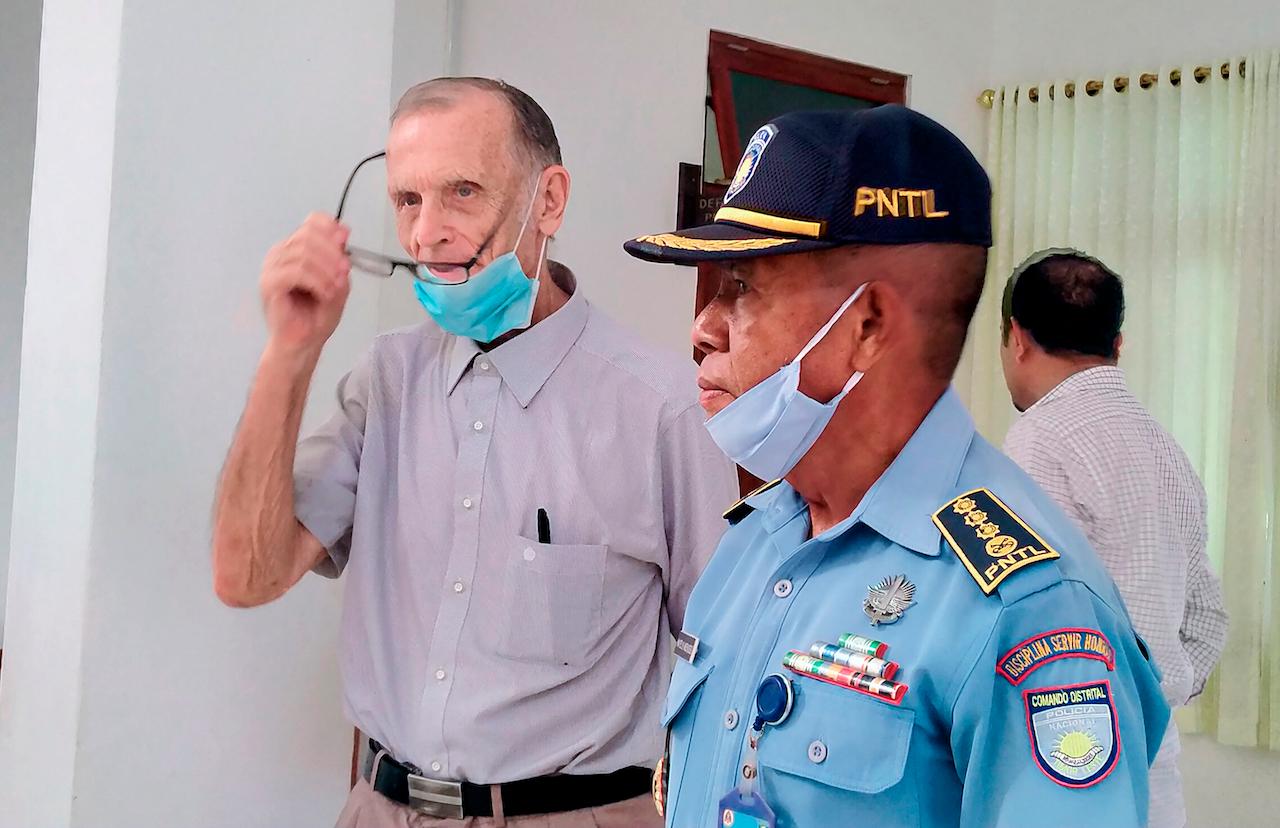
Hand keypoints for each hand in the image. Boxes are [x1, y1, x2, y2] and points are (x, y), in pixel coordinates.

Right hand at [260, 213, 351, 353]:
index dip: (330, 228)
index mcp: (296, 248)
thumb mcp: (338, 281)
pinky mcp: (269, 284)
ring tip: (335, 289)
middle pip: (308, 235)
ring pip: (303, 253)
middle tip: (344, 273)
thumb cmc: (317, 314)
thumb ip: (339, 256)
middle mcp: (281, 253)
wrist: (304, 341)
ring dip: (326, 271)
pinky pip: (296, 272)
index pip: (311, 222)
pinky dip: (317, 282)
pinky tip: (325, 294)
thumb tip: (343, 231)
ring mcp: (272, 267)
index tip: (345, 241)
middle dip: (332, 253)